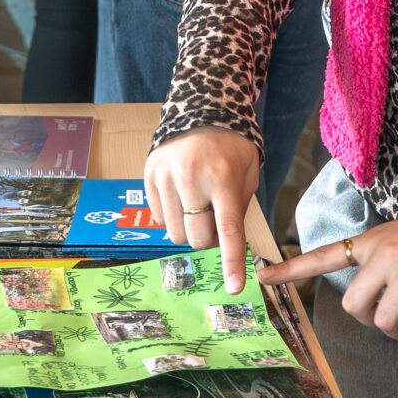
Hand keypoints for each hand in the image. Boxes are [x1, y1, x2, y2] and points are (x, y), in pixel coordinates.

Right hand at [144, 129, 259, 292]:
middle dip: (207, 239)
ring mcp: (166, 177)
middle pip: (196, 238)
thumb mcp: (248, 173)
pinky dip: (172, 216)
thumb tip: (228, 246)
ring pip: (174, 233)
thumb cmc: (231, 148)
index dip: (231, 262)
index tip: (235, 286)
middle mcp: (191, 179)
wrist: (201, 110)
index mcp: (222, 179)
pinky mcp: (149, 175)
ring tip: (197, 205)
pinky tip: (181, 196)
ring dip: (188, 229)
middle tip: (214, 221)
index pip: (227, 230)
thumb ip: (239, 208)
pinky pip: (158, 218)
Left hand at [259, 210, 397, 344]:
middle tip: (380, 320)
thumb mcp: (397, 235)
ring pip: (382, 319)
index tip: (262, 277)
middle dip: (364, 320)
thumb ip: (379, 261)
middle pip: (353, 304)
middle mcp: (382, 256)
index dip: (291, 269)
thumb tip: (375, 299)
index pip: (323, 256)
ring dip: (394, 332)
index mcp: (370, 242)